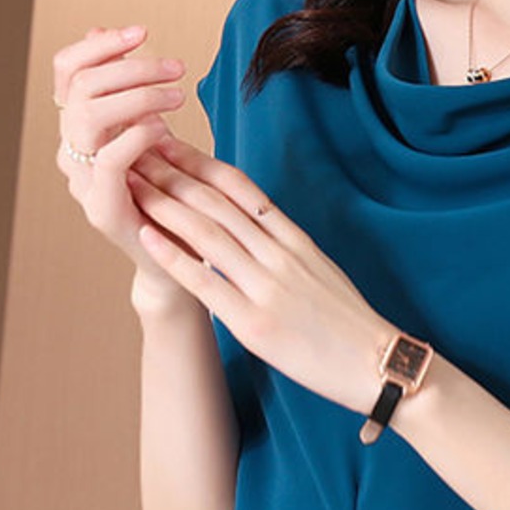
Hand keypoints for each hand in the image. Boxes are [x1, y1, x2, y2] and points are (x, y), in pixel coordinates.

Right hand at [51, 24, 192, 292]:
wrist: (181, 260)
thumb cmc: (173, 196)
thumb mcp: (154, 134)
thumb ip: (129, 92)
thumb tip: (106, 29)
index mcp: (80, 130)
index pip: (68, 71)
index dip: (99, 44)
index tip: (141, 31)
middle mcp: (73, 152)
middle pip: (80, 86)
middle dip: (129, 65)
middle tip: (175, 67)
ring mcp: (82, 182)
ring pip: (87, 116)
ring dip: (136, 95)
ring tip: (176, 97)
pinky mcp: (101, 210)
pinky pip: (108, 160)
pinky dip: (136, 136)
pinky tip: (165, 129)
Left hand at [127, 135, 397, 416]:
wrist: (379, 365)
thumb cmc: (351, 326)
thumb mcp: (324, 272)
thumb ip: (290, 249)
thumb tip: (262, 231)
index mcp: (296, 241)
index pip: (241, 190)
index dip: (202, 162)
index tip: (171, 143)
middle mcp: (280, 256)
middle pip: (217, 203)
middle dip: (172, 173)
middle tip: (134, 149)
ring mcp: (268, 288)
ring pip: (207, 233)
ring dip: (164, 204)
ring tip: (130, 182)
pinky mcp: (256, 323)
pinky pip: (207, 283)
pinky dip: (174, 256)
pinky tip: (147, 237)